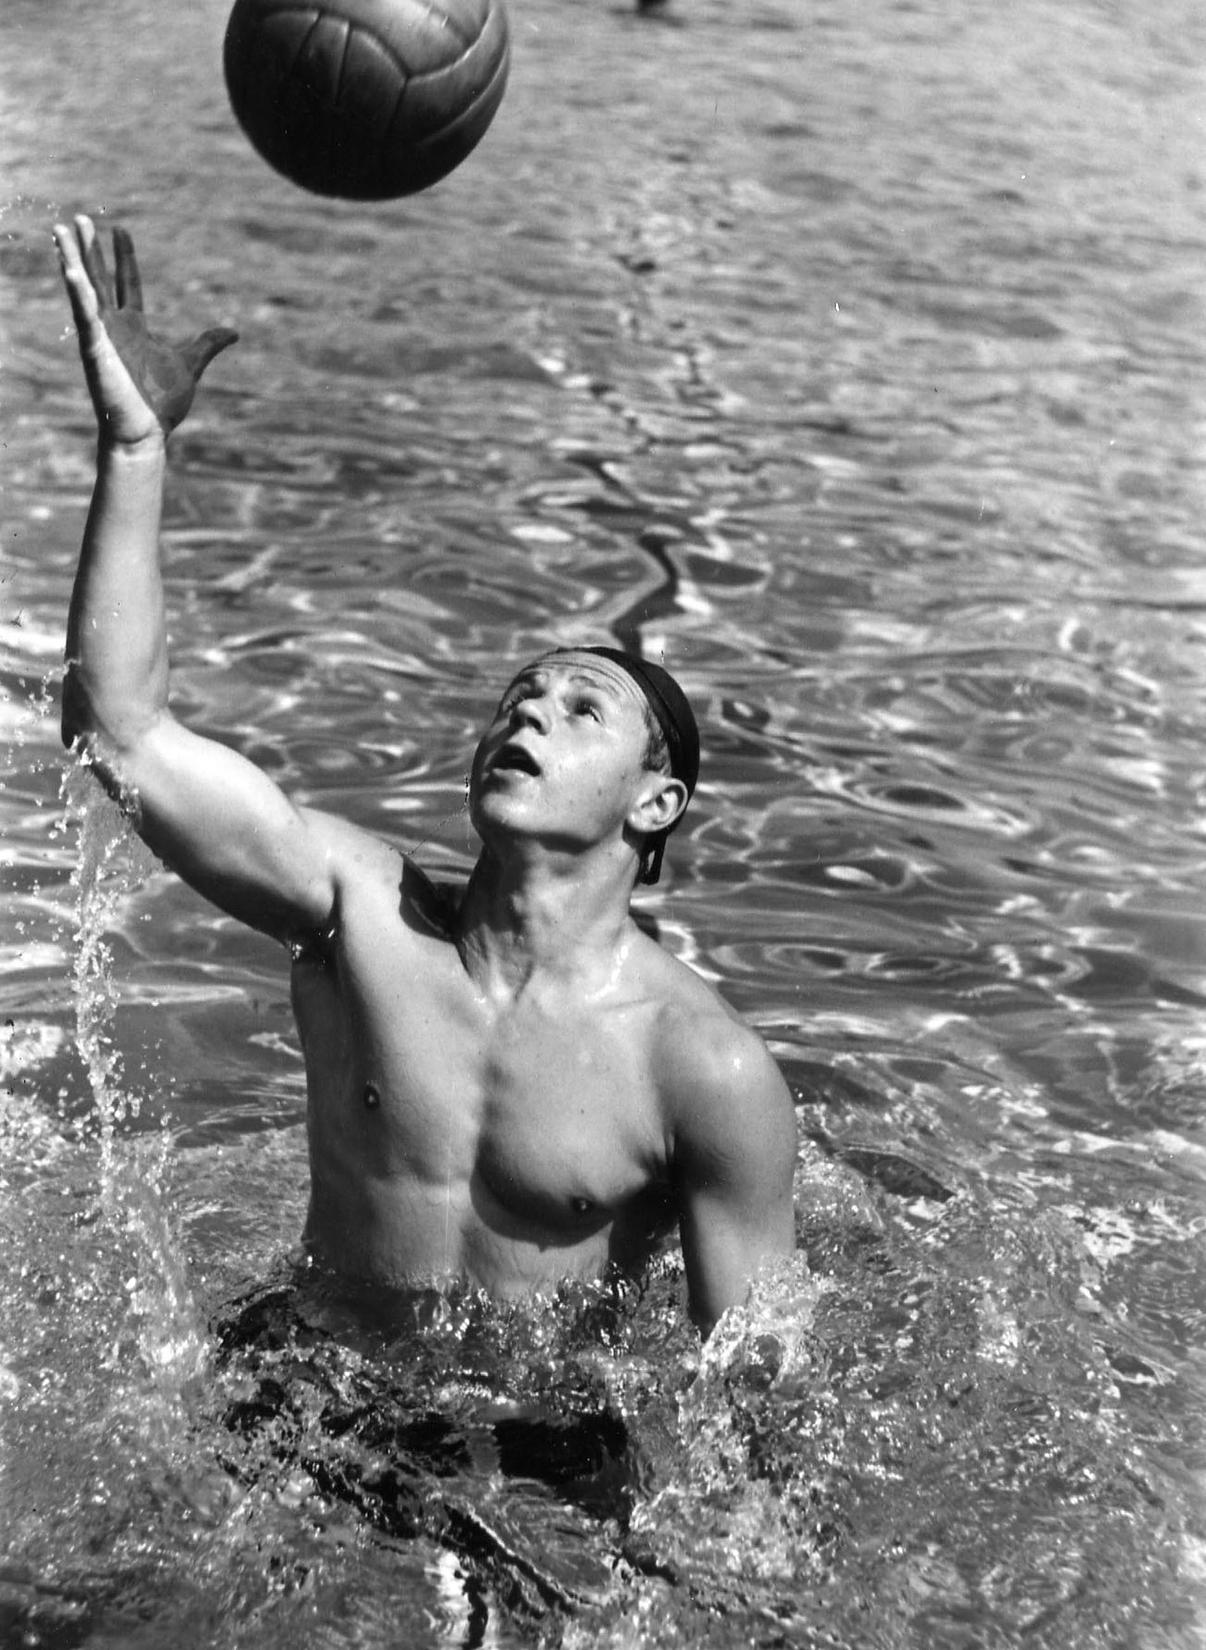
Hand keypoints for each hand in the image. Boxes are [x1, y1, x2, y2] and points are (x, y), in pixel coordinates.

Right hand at [55, 214, 237, 444]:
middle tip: (80, 217)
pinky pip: (83, 315)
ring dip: (72, 259)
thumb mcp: (190, 365)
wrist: (147, 433)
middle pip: (98, 277)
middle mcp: (114, 326)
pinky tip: (69, 267)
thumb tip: (233, 332)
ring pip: (83, 289)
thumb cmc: (161, 405)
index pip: (126, 281)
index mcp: (134, 327)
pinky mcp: (95, 348)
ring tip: (60, 230)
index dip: (123, 256)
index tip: (119, 229)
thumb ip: (208, 345)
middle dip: (89, 248)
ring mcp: (101, 335)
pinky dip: (76, 292)